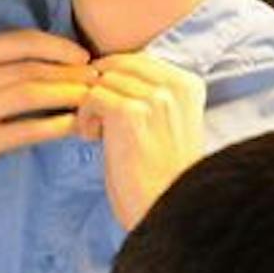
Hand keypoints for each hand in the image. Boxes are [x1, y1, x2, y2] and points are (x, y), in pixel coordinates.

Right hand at [0, 31, 94, 205]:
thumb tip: (55, 56)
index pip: (20, 41)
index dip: (58, 46)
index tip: (84, 56)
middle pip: (29, 68)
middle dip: (69, 72)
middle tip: (96, 80)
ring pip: (29, 95)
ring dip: (66, 96)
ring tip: (89, 100)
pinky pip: (23, 131)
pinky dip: (53, 126)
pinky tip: (72, 126)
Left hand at [74, 52, 206, 228]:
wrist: (168, 211)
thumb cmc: (161, 177)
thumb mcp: (167, 124)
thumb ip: (151, 96)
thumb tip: (106, 74)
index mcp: (188, 85)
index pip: (136, 60)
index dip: (113, 82)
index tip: (111, 112)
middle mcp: (175, 86)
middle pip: (116, 66)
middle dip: (101, 92)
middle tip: (102, 125)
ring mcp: (154, 98)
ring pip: (102, 81)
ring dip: (91, 107)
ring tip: (99, 136)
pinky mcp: (130, 113)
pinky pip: (92, 97)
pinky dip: (85, 118)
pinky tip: (93, 140)